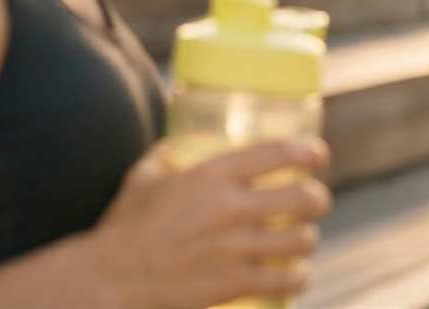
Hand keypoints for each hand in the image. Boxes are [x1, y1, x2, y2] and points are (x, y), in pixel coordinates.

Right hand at [84, 139, 331, 308]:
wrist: (110, 278)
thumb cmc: (124, 226)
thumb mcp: (143, 178)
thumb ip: (164, 156)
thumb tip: (173, 145)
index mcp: (211, 175)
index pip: (277, 152)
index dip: (308, 151)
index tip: (318, 155)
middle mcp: (230, 208)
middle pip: (304, 197)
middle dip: (318, 199)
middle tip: (315, 201)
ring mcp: (235, 248)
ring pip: (302, 240)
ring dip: (307, 239)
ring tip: (302, 239)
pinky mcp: (234, 284)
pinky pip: (287, 278)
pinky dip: (298, 276)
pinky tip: (296, 273)